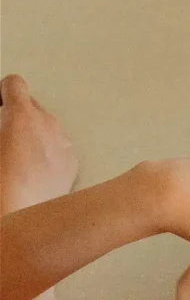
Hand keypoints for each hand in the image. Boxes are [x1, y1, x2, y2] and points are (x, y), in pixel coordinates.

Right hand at [0, 74, 78, 211]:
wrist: (19, 215)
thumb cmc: (1, 180)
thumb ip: (1, 128)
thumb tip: (4, 129)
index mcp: (22, 116)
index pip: (15, 84)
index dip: (3, 92)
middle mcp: (48, 124)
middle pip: (33, 106)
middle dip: (19, 116)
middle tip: (6, 136)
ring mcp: (64, 144)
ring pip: (48, 127)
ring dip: (36, 133)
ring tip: (20, 157)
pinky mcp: (73, 165)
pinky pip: (60, 147)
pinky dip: (50, 152)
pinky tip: (37, 171)